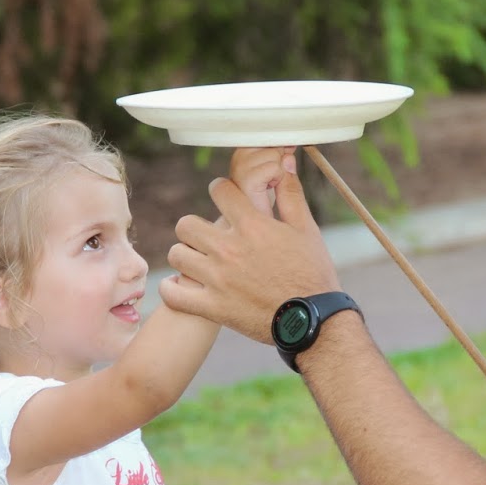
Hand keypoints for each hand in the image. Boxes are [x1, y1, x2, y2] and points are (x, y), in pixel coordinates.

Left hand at [161, 148, 342, 342]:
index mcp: (253, 225)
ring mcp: (218, 279)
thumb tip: (285, 164)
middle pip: (186, 224)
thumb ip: (291, 195)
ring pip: (177, 255)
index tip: (224, 200)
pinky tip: (180, 287)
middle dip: (195, 227)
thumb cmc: (313, 273)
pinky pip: (173, 295)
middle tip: (205, 236)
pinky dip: (172, 290)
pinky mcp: (213, 307)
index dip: (221, 191)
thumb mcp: (307, 230)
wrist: (313, 320)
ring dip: (185, 256)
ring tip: (196, 261)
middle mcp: (230, 249)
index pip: (218, 190)